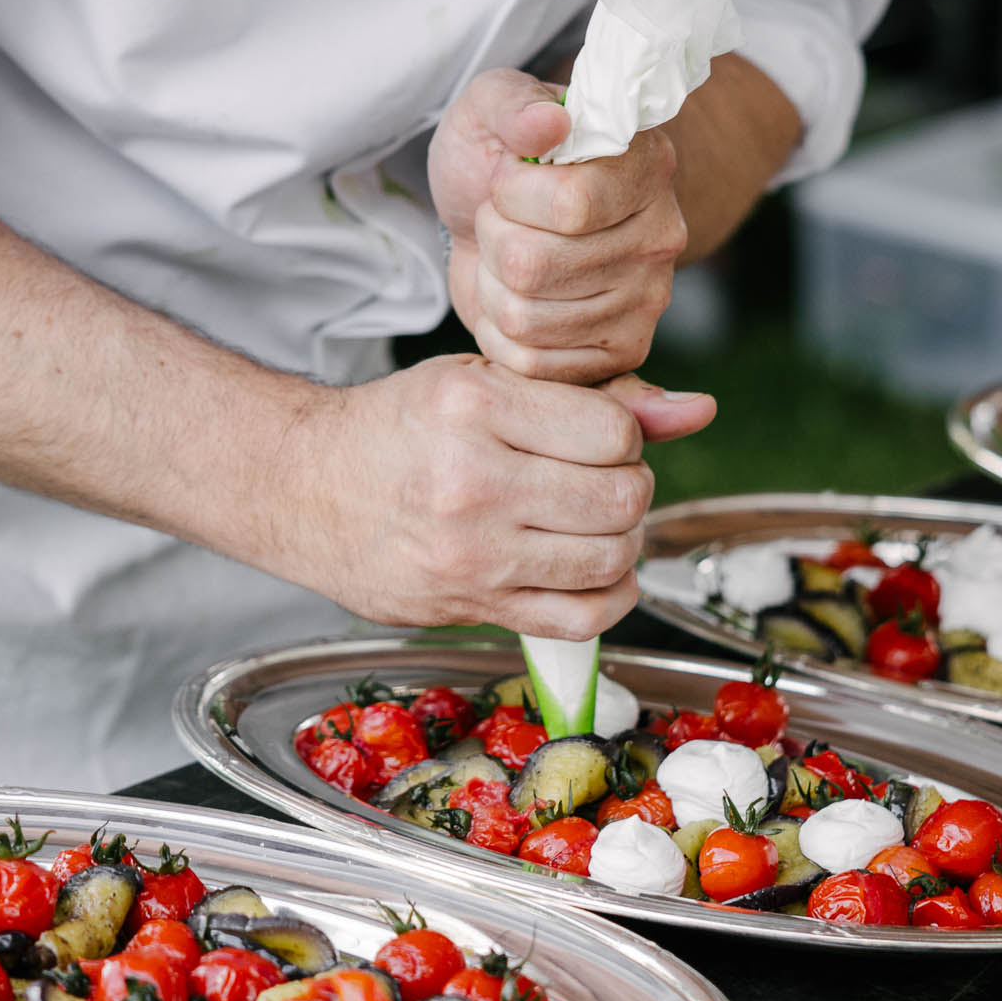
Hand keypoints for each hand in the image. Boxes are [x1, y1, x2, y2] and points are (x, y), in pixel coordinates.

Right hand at [290, 356, 712, 637]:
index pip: (613, 430)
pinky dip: (609, 597)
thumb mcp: (483, 381)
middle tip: (599, 481)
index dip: (623, 434)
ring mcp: (473, 554)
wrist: (303, 489)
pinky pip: (582, 619)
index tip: (597, 438)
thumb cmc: (400, 429)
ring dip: (621, 542)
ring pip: (610, 558)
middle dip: (629, 487)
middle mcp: (473, 483)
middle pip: (622, 496)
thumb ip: (592, 394)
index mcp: (474, 408)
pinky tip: (594, 573)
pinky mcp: (473, 607)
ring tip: (592, 524)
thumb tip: (698, 409)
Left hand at [429, 68, 687, 384]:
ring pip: (525, 318)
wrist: (497, 218)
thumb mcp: (491, 108)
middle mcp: (659, 238)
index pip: (570, 205)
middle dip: (493, 240)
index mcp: (644, 165)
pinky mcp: (622, 354)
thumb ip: (514, 106)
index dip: (512, 195)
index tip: (503, 178)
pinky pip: (529, 362)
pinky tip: (511, 299)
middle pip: (535, 266)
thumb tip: (550, 123)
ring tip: (504, 259)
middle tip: (500, 221)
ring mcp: (646, 304)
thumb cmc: (500, 160)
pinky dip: (497, 332)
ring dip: (491, 287)